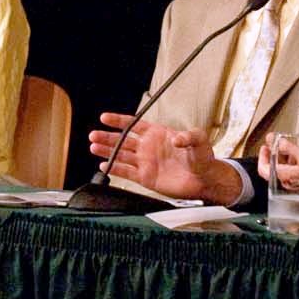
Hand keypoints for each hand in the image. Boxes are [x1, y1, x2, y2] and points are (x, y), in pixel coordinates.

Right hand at [87, 112, 240, 203]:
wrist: (205, 180)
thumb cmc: (203, 158)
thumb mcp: (200, 140)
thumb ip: (189, 136)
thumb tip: (177, 139)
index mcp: (157, 134)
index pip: (134, 125)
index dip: (119, 121)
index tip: (105, 117)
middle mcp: (148, 147)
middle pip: (123, 140)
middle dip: (107, 137)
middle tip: (94, 135)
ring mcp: (146, 162)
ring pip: (121, 155)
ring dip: (107, 151)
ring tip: (93, 147)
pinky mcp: (146, 178)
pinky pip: (126, 172)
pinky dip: (115, 169)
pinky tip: (104, 164)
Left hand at [254, 134, 298, 207]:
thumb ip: (290, 149)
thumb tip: (277, 141)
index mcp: (285, 178)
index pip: (264, 169)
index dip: (262, 156)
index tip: (265, 146)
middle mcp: (288, 185)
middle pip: (273, 170)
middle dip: (273, 155)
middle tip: (275, 145)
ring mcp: (296, 188)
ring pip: (283, 172)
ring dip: (283, 160)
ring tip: (289, 150)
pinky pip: (293, 176)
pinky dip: (292, 166)